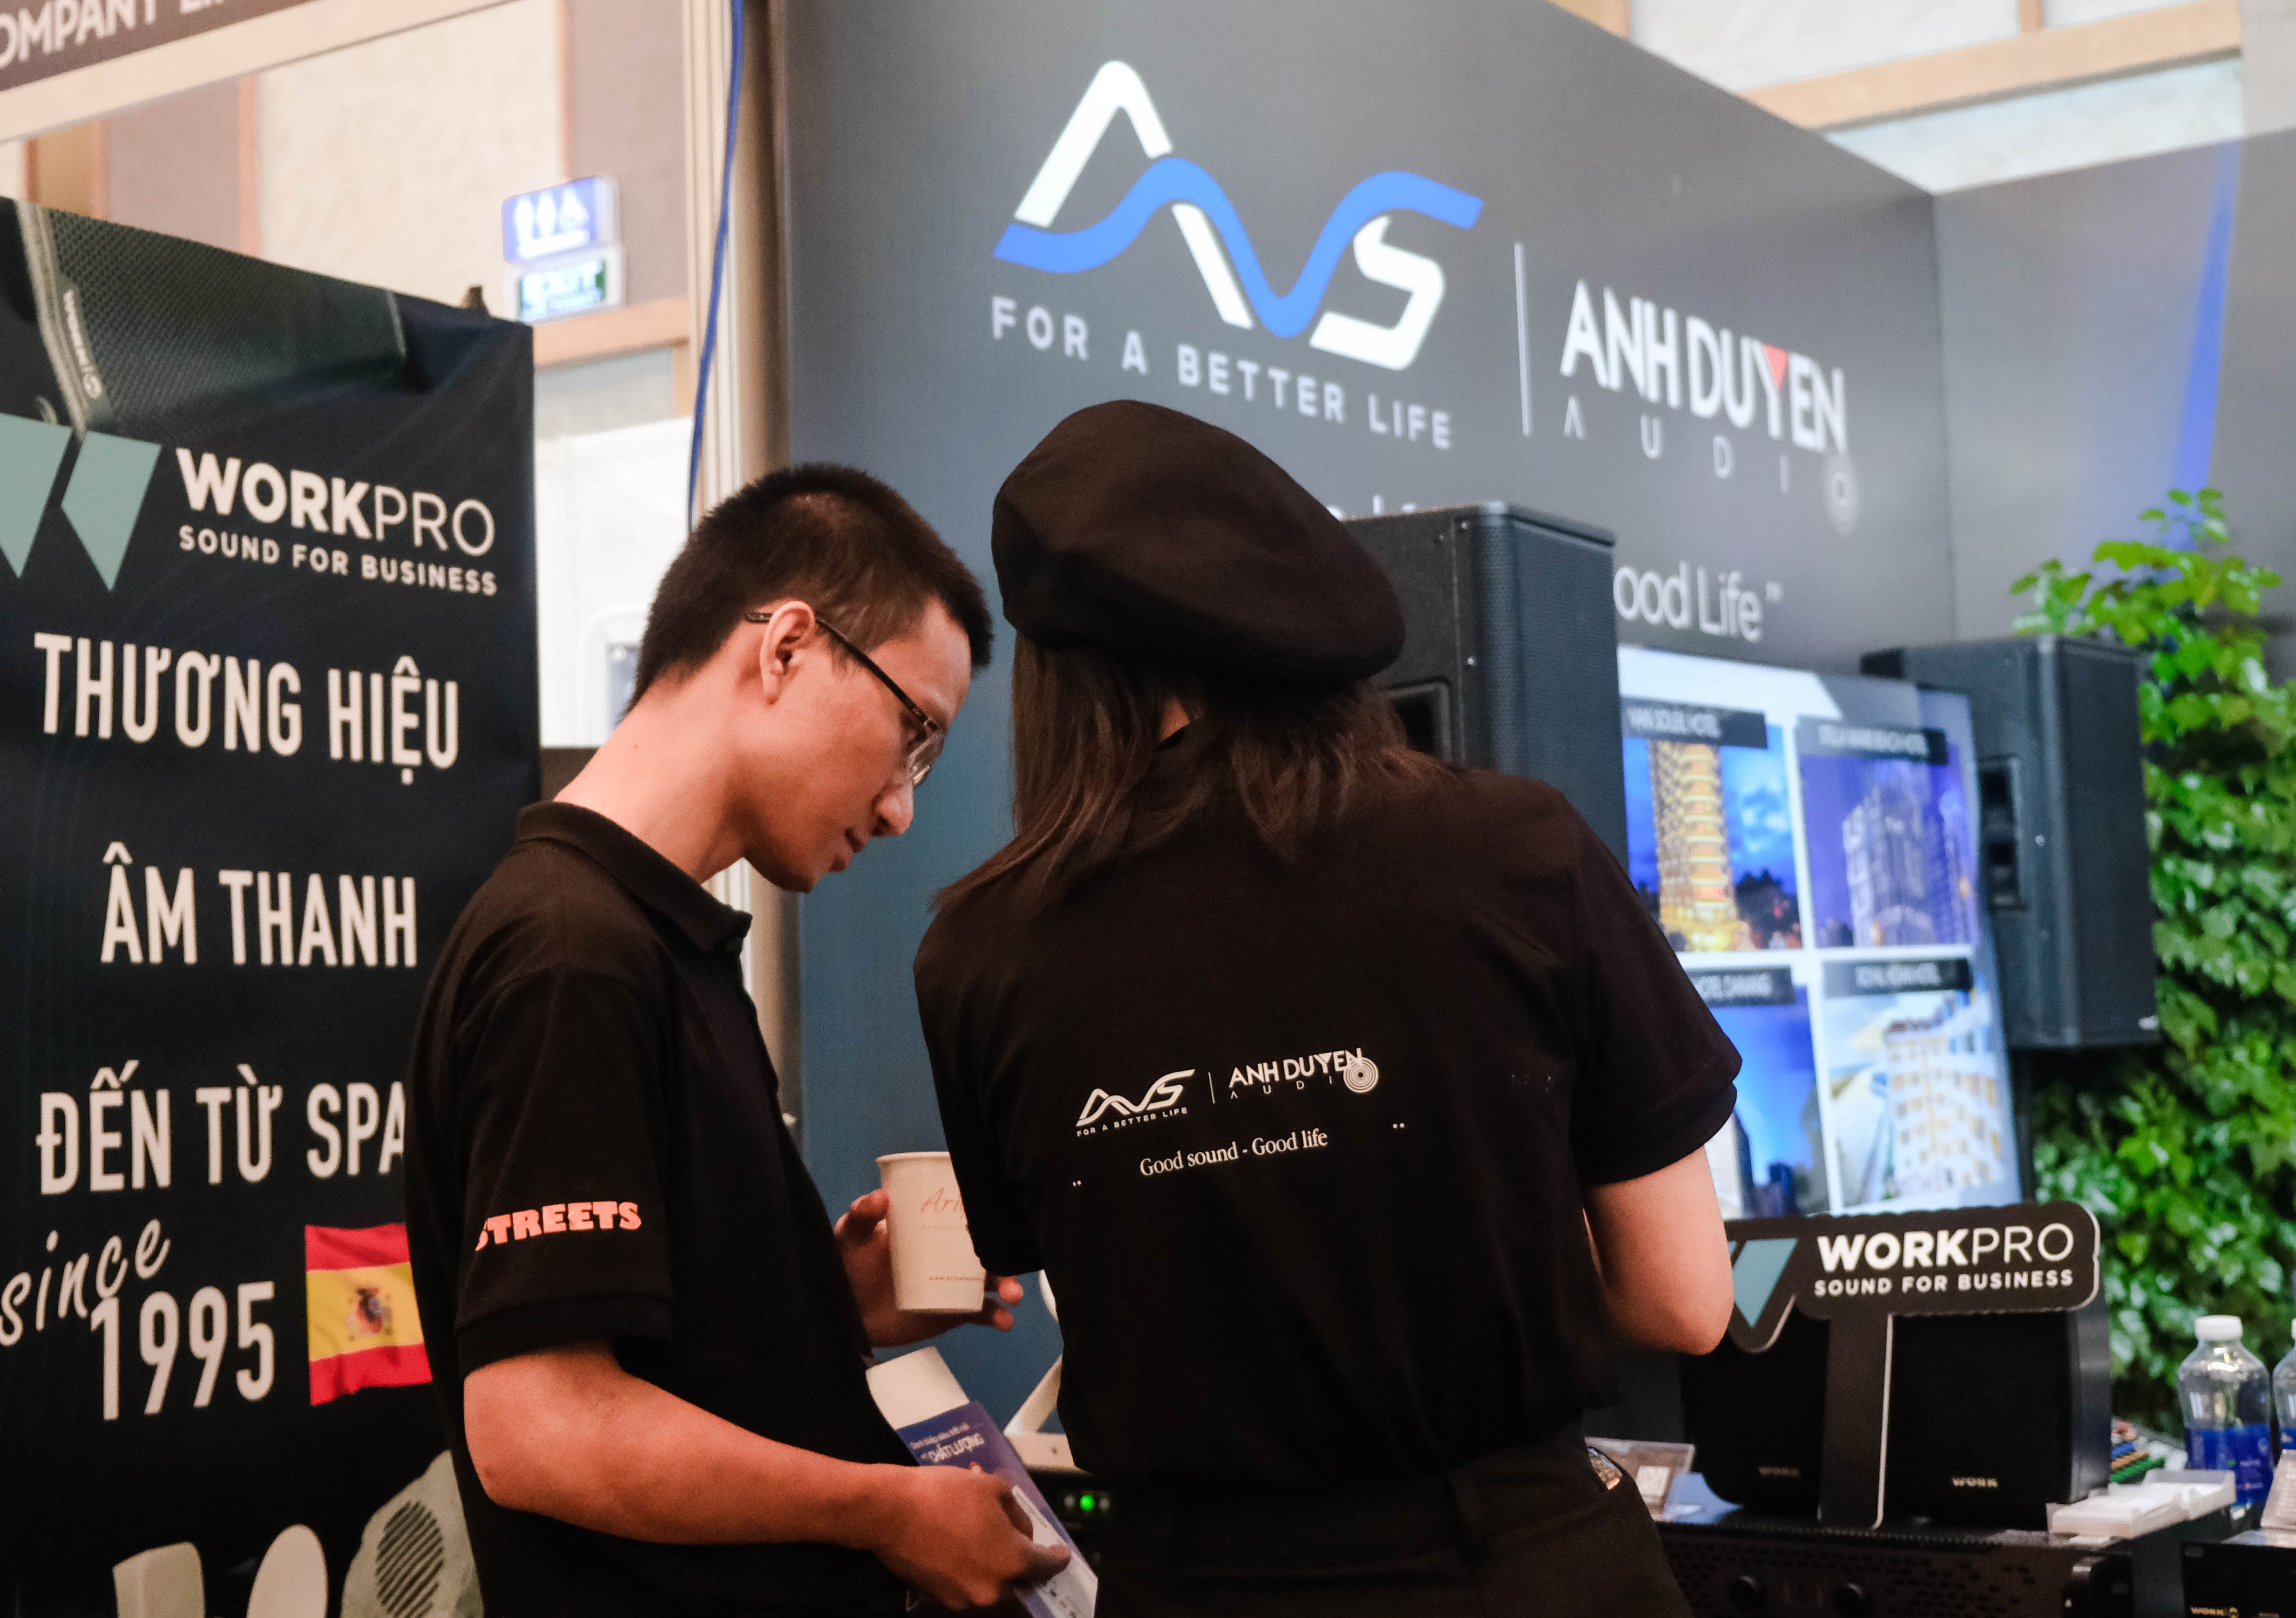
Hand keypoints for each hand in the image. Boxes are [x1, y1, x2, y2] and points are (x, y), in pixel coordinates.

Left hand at [835, 1189, 1024, 1347]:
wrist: (846, 1314)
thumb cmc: (849, 1266)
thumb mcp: (852, 1235)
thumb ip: (862, 1215)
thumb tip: (881, 1196)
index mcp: (931, 1228)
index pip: (965, 1216)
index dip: (987, 1215)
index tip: (1004, 1216)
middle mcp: (949, 1252)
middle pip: (987, 1249)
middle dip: (1005, 1255)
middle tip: (1012, 1265)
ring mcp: (953, 1283)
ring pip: (991, 1280)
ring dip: (1008, 1285)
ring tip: (1012, 1296)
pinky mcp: (953, 1312)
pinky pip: (981, 1313)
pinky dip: (997, 1316)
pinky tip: (1003, 1321)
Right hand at [870, 1465, 1070, 1608]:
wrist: (889, 1512)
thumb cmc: (943, 1494)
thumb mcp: (991, 1488)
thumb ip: (1015, 1512)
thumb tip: (1019, 1529)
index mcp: (1012, 1561)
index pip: (1047, 1566)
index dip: (1058, 1558)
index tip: (1061, 1554)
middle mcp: (993, 1588)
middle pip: (1020, 1582)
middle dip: (1023, 1565)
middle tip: (1020, 1543)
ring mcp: (965, 1598)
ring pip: (993, 1587)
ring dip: (996, 1569)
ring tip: (986, 1541)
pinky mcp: (940, 1599)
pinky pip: (968, 1587)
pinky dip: (972, 1572)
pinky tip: (963, 1549)